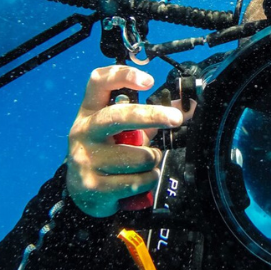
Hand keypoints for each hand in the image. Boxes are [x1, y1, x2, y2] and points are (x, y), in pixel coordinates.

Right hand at [67, 65, 183, 217]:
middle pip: (119, 116)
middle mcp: (84, 132)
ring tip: (144, 164)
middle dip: (152, 115)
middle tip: (176, 118)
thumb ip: (150, 118)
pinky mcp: (93, 186)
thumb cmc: (108, 155)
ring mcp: (85, 159)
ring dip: (153, 161)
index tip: (148, 80)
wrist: (83, 194)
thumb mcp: (122, 132)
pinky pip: (138, 181)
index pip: (99, 82)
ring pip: (140, 156)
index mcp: (90, 113)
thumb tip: (187, 108)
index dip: (123, 75)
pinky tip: (138, 181)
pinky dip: (147, 181)